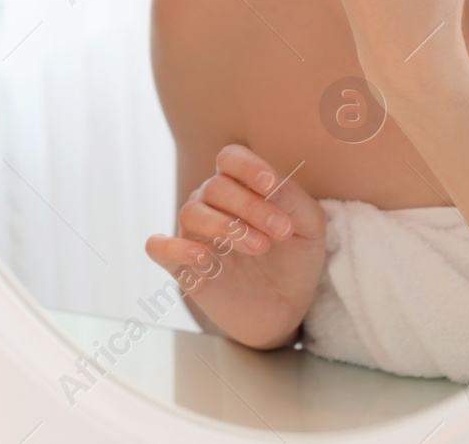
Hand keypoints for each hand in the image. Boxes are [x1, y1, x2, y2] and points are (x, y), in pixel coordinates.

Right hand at [145, 145, 324, 349]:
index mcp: (241, 187)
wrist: (285, 310)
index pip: (231, 159)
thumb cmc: (294, 261)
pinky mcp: (182, 267)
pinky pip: (159, 248)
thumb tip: (273, 184)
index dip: (247, 166)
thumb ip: (294, 201)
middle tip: (279, 231)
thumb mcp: (309, 229)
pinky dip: (173, 247)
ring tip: (258, 246)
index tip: (270, 184)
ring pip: (191, 212)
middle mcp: (212, 205)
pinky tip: (202, 257)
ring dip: (225, 226)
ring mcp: (195, 235)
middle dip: (249, 206)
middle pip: (215, 187)